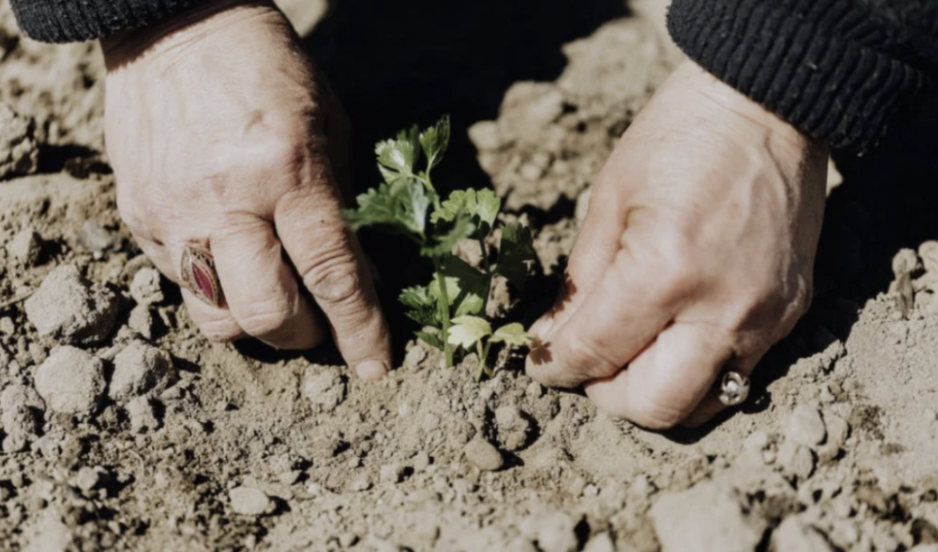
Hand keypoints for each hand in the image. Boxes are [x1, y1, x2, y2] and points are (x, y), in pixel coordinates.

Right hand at [102, 1, 389, 379]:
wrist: (175, 27)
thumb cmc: (270, 71)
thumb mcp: (329, 128)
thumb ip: (342, 208)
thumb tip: (357, 281)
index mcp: (287, 170)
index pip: (331, 274)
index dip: (360, 330)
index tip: (377, 366)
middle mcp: (226, 200)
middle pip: (267, 315)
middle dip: (305, 337)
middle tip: (320, 323)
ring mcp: (173, 213)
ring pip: (216, 318)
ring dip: (256, 326)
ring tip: (275, 297)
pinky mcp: (138, 217)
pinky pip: (181, 284)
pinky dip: (218, 288)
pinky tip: (234, 258)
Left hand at [526, 60, 827, 427]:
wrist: (767, 107)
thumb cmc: (677, 139)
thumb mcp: (608, 202)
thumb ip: (579, 283)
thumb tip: (551, 342)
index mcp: (664, 270)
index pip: (596, 353)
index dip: (556, 367)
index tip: (541, 364)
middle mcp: (721, 307)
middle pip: (653, 405)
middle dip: (605, 396)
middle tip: (587, 367)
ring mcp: (764, 317)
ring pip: (701, 405)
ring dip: (653, 395)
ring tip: (629, 357)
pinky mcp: (790, 314)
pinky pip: (737, 374)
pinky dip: (694, 372)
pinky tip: (673, 337)